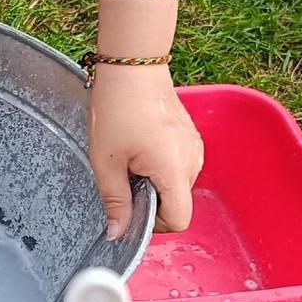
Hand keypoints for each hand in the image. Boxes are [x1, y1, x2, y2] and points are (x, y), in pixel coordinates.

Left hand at [87, 65, 201, 237]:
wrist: (133, 68)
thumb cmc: (117, 110)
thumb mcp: (106, 162)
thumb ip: (115, 202)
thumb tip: (118, 233)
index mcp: (175, 171)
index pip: (179, 220)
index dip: (154, 224)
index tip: (131, 207)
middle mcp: (193, 162)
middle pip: (177, 203)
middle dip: (150, 200)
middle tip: (124, 174)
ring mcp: (195, 148)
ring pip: (177, 185)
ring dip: (154, 182)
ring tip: (131, 157)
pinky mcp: (191, 138)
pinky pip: (178, 166)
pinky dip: (160, 167)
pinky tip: (141, 147)